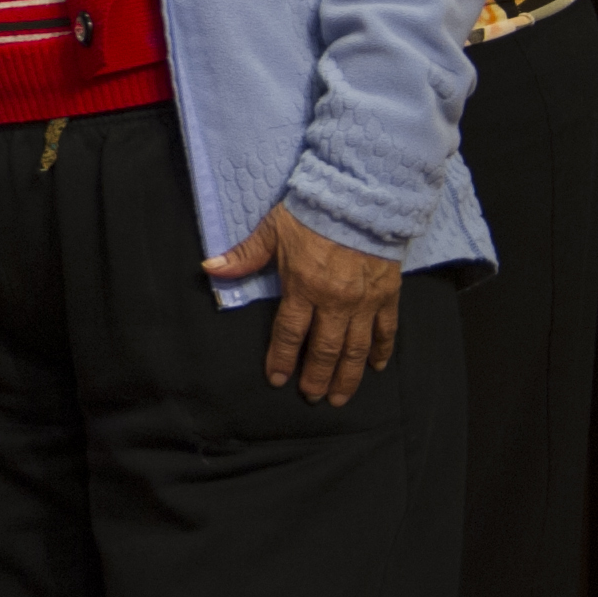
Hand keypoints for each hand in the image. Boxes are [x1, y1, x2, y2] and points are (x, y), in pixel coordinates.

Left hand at [203, 202, 404, 404]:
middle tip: (312, 397)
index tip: (278, 380)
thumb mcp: (272, 231)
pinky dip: (382, 351)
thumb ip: (244, 256)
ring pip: (357, 349)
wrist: (360, 199)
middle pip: (326, 350)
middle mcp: (335, 301)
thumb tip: (209, 268)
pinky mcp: (387, 295)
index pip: (289, 333)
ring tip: (340, 397)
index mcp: (303, 288)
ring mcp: (364, 301)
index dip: (283, 359)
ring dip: (348, 376)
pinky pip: (386, 330)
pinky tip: (377, 367)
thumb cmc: (311, 213)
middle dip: (317, 377)